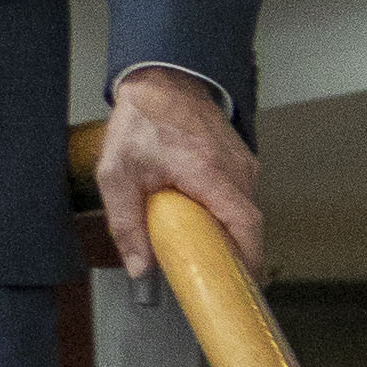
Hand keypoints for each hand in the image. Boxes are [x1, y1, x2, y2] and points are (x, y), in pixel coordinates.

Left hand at [100, 64, 264, 286]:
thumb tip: (140, 267)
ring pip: (245, 210)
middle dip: (234, 252)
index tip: (243, 283)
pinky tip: (204, 219)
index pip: (244, 223)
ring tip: (202, 246)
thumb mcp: (116, 175)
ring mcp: (243, 161)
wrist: (160, 83)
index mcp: (206, 171)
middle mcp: (234, 167)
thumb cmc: (139, 124)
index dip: (250, 258)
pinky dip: (226, 213)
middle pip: (248, 223)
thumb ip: (126, 223)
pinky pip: (240, 195)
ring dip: (228, 231)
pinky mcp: (241, 159)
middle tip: (211, 273)